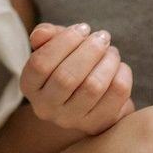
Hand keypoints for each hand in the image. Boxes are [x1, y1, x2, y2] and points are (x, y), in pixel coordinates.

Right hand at [20, 22, 134, 133]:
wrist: (90, 98)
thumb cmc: (68, 64)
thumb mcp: (54, 46)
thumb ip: (46, 35)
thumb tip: (41, 34)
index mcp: (30, 86)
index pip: (40, 64)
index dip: (64, 41)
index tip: (83, 28)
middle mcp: (46, 107)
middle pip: (67, 77)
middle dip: (90, 50)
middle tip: (102, 36)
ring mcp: (71, 120)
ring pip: (93, 86)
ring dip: (108, 60)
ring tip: (111, 50)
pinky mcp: (97, 124)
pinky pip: (116, 94)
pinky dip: (122, 73)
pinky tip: (119, 66)